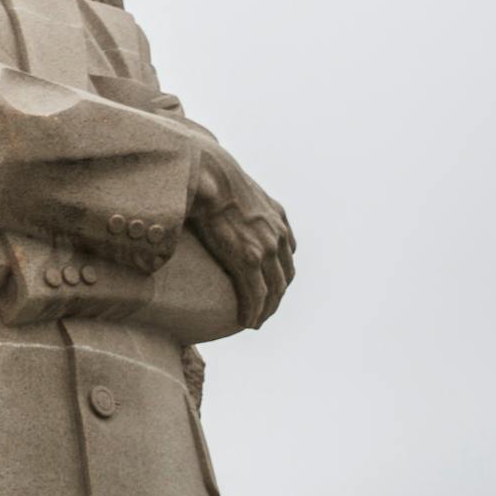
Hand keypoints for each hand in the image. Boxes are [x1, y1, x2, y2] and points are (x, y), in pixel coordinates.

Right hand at [187, 143, 295, 328]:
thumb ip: (235, 198)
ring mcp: (266, 248)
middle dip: (276, 297)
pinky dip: (254, 311)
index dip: (279, 274)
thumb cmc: (211, 175)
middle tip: (263, 312)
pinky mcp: (249, 259)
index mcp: (277, 217)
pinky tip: (247, 321)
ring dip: (267, 310)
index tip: (268, 287)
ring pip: (274, 290)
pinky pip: (256, 294)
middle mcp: (278, 235)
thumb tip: (211, 197)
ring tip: (255, 322)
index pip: (287, 255)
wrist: (208, 173)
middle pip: (284, 276)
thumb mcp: (233, 185)